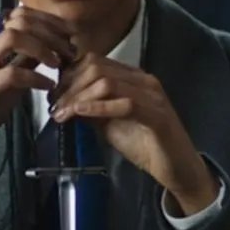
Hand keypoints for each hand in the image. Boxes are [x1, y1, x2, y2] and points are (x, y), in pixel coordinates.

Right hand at [0, 7, 76, 190]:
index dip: (47, 20)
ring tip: (58, 64)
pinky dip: (35, 77)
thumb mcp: (6, 79)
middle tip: (68, 49)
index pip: (16, 15)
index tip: (67, 34)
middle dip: (49, 32)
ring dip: (42, 47)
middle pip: (17, 21)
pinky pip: (12, 74)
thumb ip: (23, 60)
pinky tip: (48, 86)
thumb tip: (51, 45)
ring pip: (12, 38)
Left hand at [49, 53, 218, 214]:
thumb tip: (62, 100)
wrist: (176, 167)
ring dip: (79, 97)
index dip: (68, 75)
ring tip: (62, 114)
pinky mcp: (157, 115)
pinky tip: (80, 113)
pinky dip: (98, 107)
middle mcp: (142, 80)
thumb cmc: (144, 145)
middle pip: (96, 67)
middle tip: (55, 106)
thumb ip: (89, 109)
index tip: (53, 94)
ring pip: (107, 82)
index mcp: (132, 77)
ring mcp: (152, 95)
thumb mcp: (108, 124)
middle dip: (70, 86)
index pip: (94, 61)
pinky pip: (125, 104)